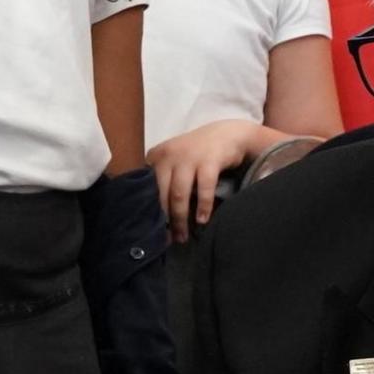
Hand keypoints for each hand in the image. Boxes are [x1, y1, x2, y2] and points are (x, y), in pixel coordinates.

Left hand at [148, 120, 261, 241]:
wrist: (226, 135)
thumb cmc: (196, 154)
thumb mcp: (174, 161)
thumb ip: (162, 179)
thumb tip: (153, 215)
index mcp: (156, 156)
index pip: (147, 188)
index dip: (149, 211)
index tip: (152, 230)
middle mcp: (169, 155)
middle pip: (161, 193)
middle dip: (165, 219)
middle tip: (169, 239)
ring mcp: (189, 156)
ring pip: (179, 194)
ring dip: (181, 218)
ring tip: (183, 235)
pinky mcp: (209, 160)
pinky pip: (204, 188)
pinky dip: (203, 206)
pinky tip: (202, 220)